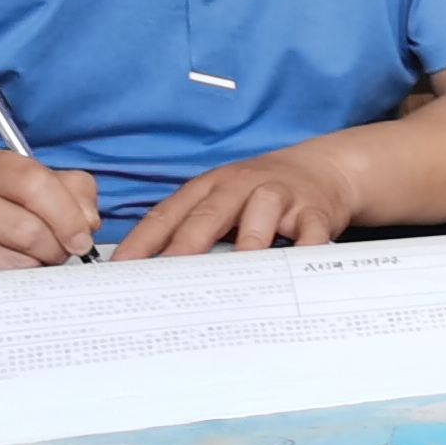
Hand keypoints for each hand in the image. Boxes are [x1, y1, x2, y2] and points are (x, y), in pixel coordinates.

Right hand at [0, 147, 99, 276]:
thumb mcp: (34, 187)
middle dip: (54, 249)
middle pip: (27, 230)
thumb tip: (87, 221)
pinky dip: (8, 286)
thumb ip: (73, 192)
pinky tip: (3, 275)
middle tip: (54, 253)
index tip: (82, 238)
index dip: (68, 215)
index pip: (34, 183)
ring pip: (11, 262)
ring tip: (27, 261)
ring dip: (33, 269)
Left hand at [117, 143, 363, 258]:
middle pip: (209, 214)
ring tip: (237, 272)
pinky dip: (306, 248)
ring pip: (260, 213)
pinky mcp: (313, 209)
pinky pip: (311, 230)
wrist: (323, 168)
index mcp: (208, 188)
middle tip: (168, 276)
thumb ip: (193, 229)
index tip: (122, 269)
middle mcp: (240, 187)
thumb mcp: (222, 202)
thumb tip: (153, 274)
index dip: (142, 241)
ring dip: (248, 241)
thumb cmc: (260, 195)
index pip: (168, 214)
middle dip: (186, 245)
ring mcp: (278, 195)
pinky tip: (295, 270)